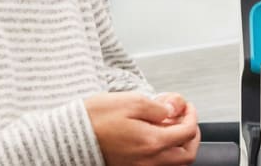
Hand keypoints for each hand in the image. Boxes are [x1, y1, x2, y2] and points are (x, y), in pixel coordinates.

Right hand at [85, 91, 200, 165]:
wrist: (68, 136)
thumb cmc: (95, 118)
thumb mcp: (131, 101)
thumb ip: (158, 107)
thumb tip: (175, 109)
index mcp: (152, 143)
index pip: (187, 132)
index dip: (191, 116)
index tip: (186, 106)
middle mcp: (148, 161)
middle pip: (186, 155)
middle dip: (191, 135)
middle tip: (185, 118)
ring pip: (173, 163)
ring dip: (179, 145)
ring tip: (171, 127)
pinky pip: (157, 165)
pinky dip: (164, 152)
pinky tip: (155, 137)